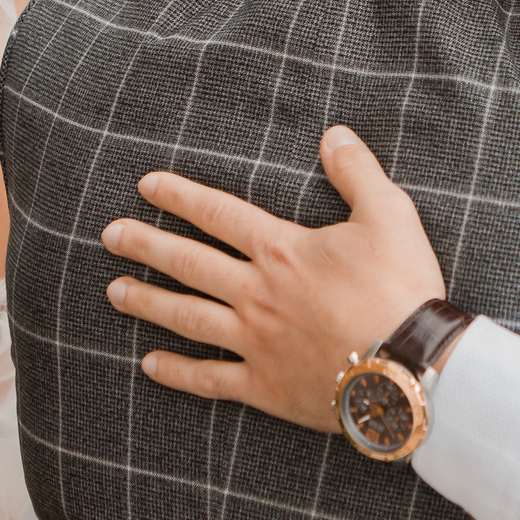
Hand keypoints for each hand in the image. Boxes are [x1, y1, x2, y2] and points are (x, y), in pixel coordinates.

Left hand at [103, 126, 446, 430]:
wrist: (410, 365)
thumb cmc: (402, 288)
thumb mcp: (391, 215)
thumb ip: (357, 173)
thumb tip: (335, 134)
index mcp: (281, 250)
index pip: (219, 215)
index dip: (180, 196)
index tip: (146, 186)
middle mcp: (256, 293)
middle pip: (188, 262)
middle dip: (145, 245)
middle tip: (109, 235)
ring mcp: (255, 341)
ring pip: (186, 317)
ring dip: (147, 301)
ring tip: (115, 291)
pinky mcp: (264, 385)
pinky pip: (209, 378)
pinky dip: (176, 372)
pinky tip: (149, 365)